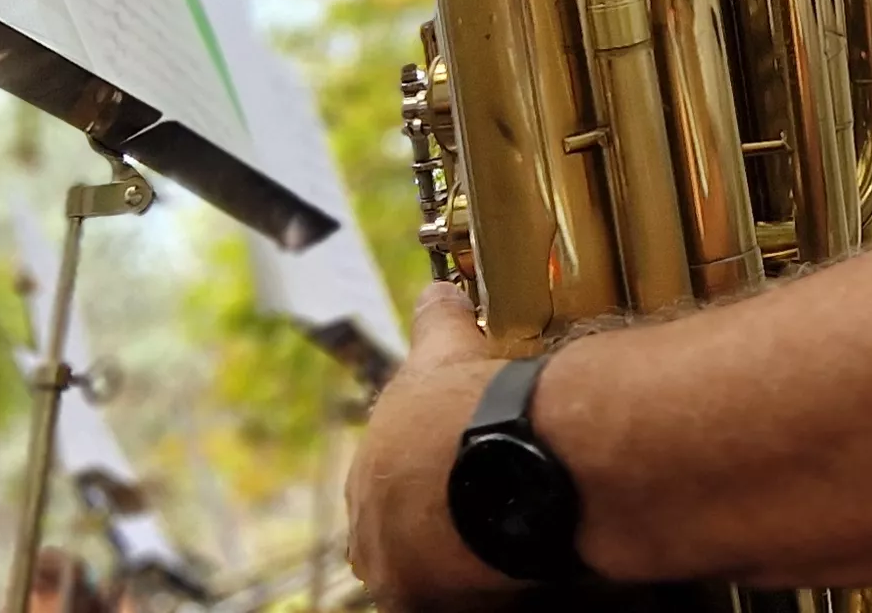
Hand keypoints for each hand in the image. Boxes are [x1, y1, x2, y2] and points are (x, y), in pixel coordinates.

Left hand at [344, 283, 514, 609]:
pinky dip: (471, 588)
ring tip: (498, 544)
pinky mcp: (420, 598)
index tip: (460, 473)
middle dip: (432, 522)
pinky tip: (505, 574)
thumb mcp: (445, 352)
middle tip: (485, 511)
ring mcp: (390, 564)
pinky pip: (441, 599)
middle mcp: (366, 521)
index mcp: (368, 466)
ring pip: (416, 569)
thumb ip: (436, 322)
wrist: (502, 452)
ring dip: (450, 559)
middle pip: (397, 530)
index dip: (427, 478)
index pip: (389, 482)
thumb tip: (437, 289)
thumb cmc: (468, 403)